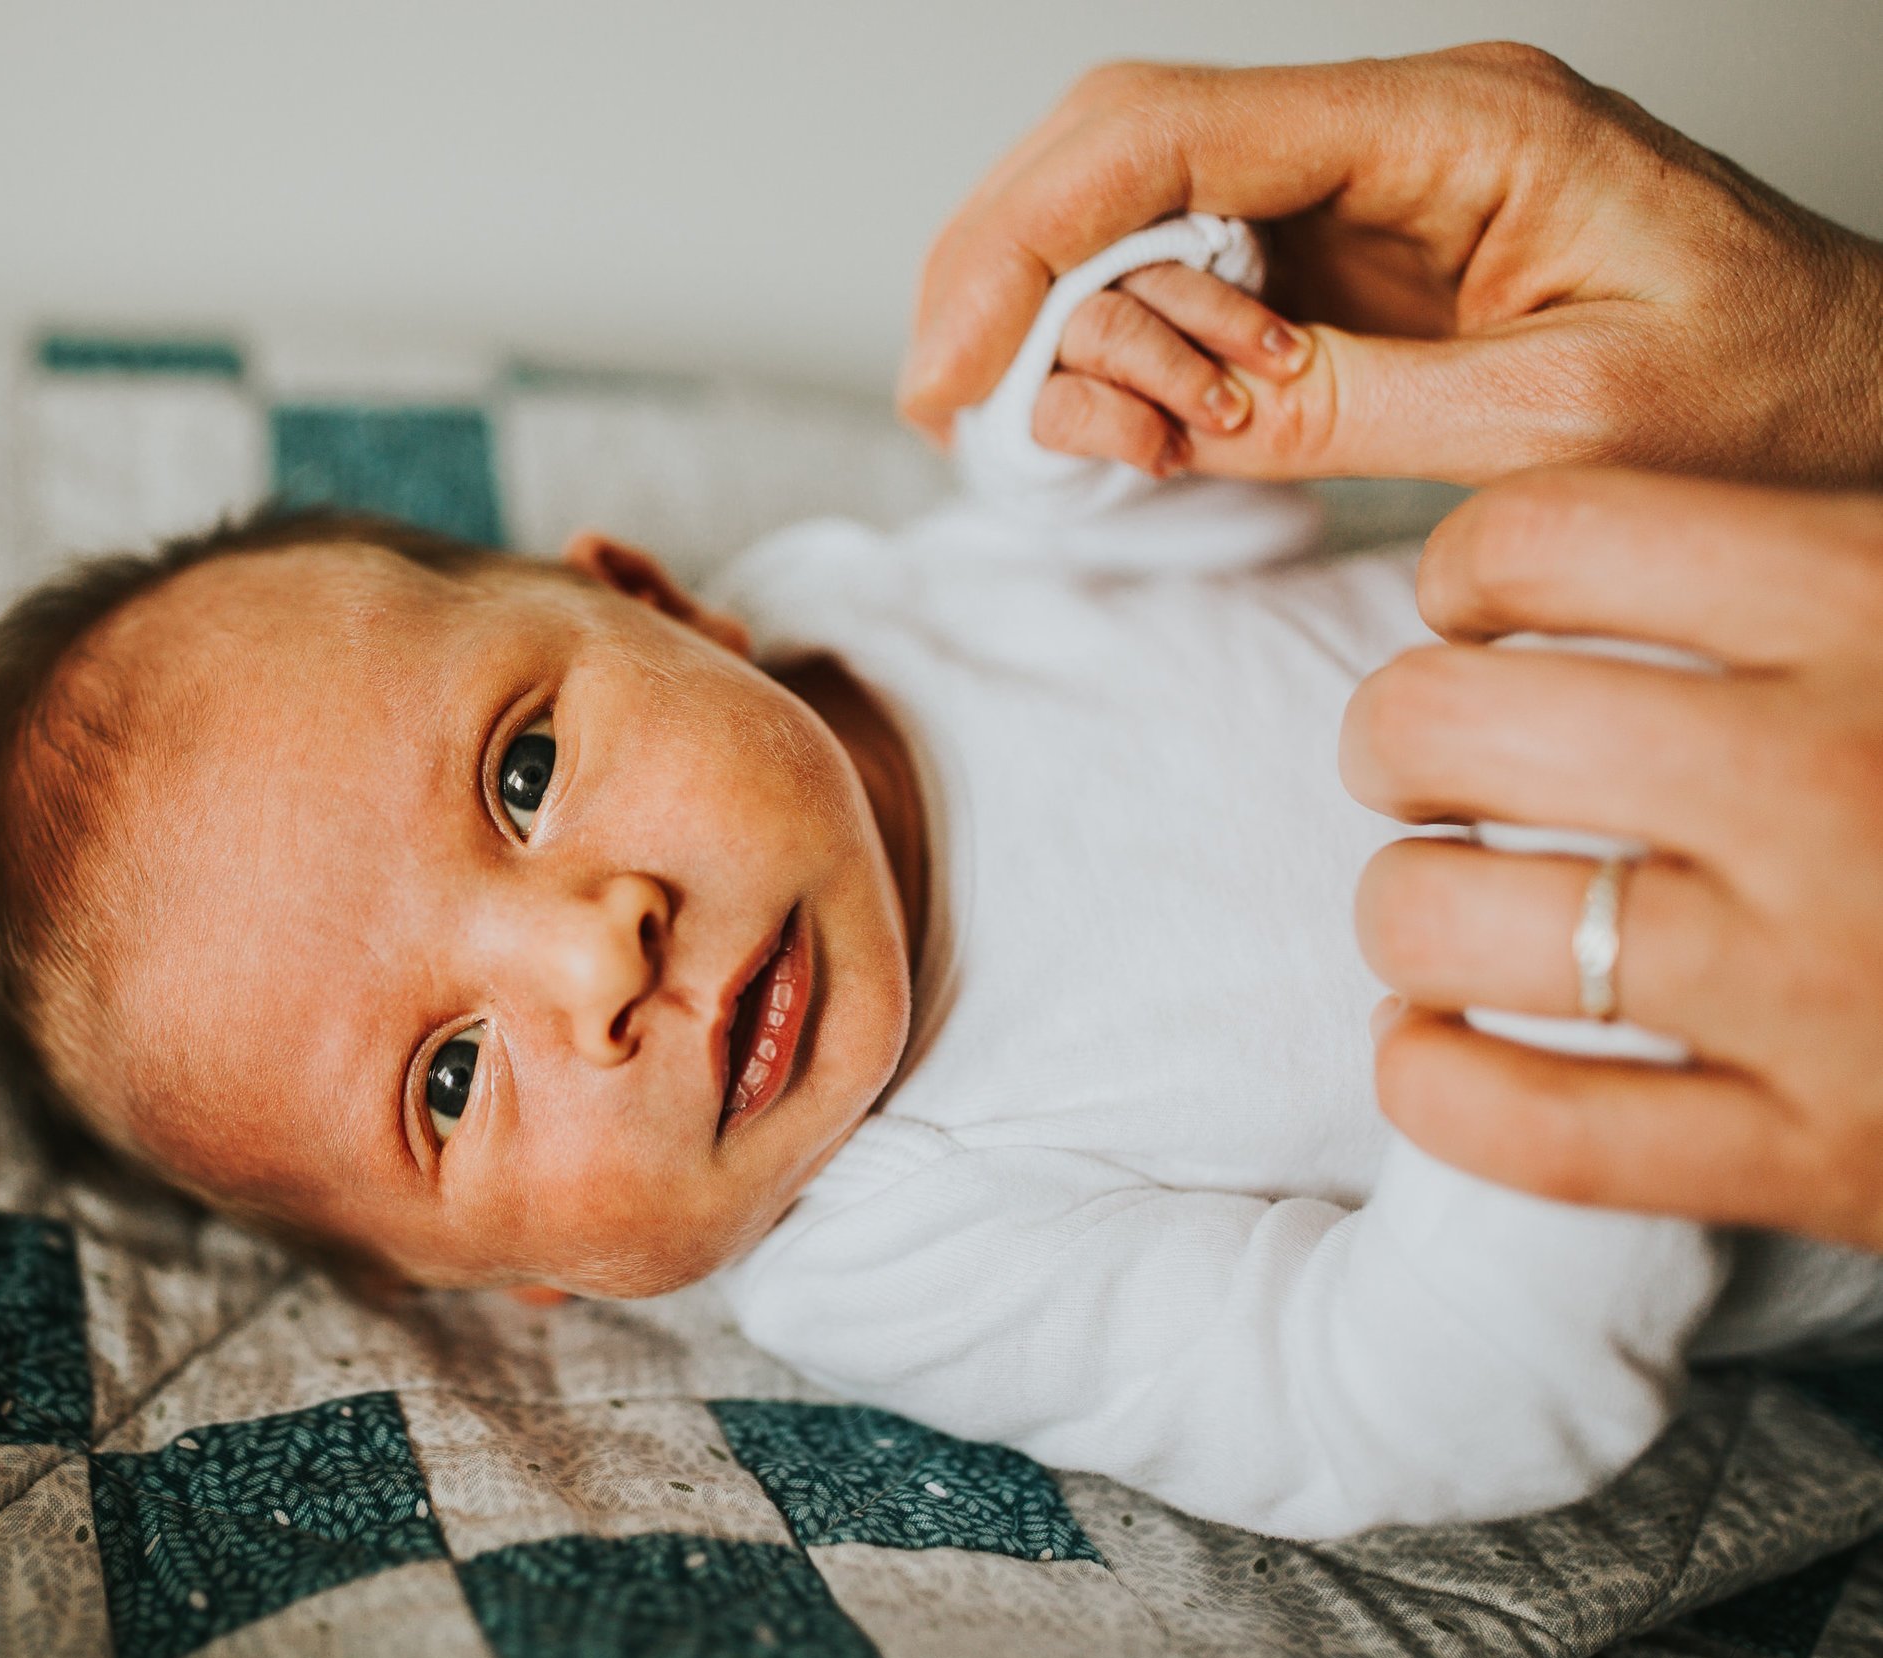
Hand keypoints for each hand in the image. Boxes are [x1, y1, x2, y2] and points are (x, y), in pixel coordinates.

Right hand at [900, 45, 1882, 487]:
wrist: (1876, 401)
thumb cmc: (1778, 399)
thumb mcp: (1563, 426)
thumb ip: (1348, 408)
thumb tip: (1168, 413)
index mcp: (1455, 127)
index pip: (1172, 130)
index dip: (1024, 239)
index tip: (950, 368)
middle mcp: (1395, 134)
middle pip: (1125, 149)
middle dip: (1014, 275)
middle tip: (962, 406)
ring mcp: (1372, 194)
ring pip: (1143, 216)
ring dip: (1082, 334)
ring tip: (1115, 447)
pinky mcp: (1360, 264)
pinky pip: (1198, 283)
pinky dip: (1140, 361)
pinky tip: (1149, 433)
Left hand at [1344, 467, 1882, 1248]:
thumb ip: (1807, 558)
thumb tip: (1573, 541)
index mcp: (1880, 603)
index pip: (1539, 533)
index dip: (1460, 571)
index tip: (1471, 612)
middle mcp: (1834, 782)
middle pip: (1444, 723)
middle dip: (1397, 739)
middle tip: (1429, 762)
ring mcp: (1819, 984)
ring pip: (1446, 921)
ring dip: (1401, 907)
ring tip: (1440, 900)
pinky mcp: (1821, 1160)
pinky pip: (1517, 1126)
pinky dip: (1431, 1079)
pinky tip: (1437, 1041)